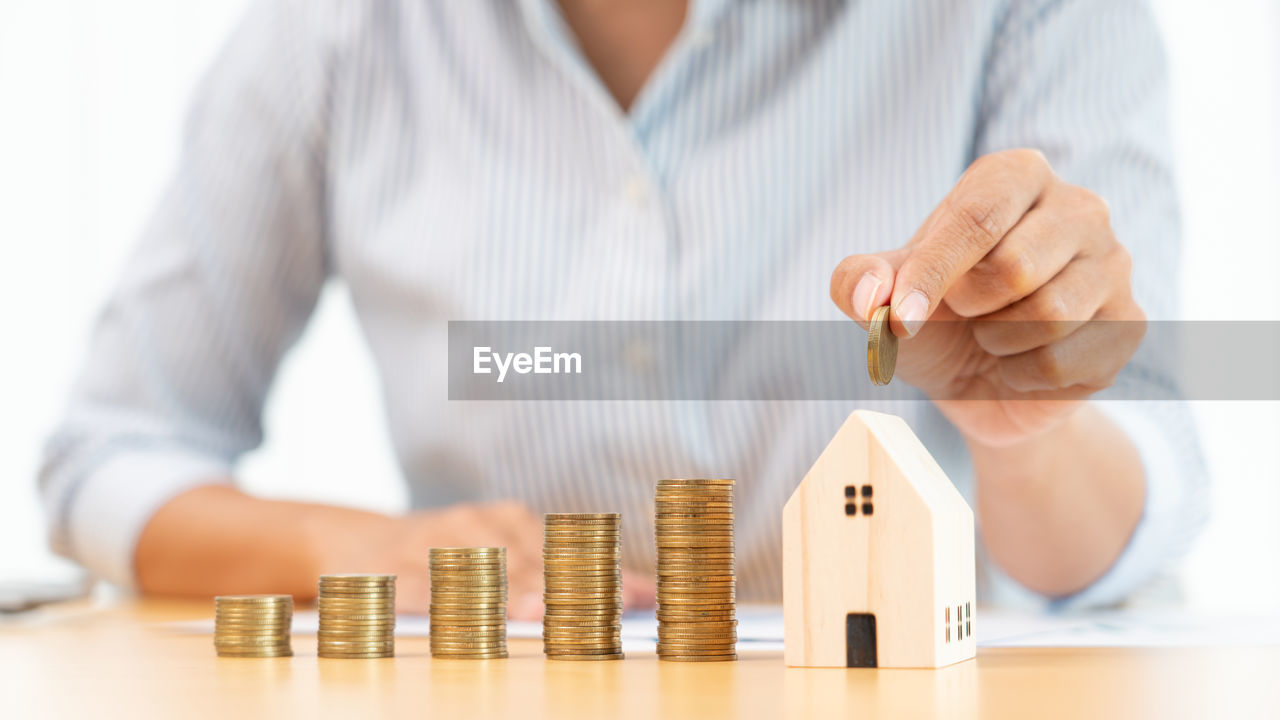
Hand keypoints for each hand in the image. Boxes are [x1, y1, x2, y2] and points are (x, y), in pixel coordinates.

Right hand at [310, 500, 655, 618]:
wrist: (357, 543)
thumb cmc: (448, 558)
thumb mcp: (503, 554)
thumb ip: (565, 572)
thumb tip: (648, 593)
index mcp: (506, 519)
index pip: (563, 548)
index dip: (601, 573)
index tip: (636, 596)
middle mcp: (473, 523)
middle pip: (527, 562)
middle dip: (563, 589)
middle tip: (595, 610)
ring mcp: (431, 542)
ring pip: (476, 572)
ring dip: (509, 592)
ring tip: (539, 613)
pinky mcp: (389, 567)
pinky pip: (419, 586)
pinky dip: (442, 600)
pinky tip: (464, 614)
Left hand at [830, 149, 1144, 446]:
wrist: (979, 385)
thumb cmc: (935, 319)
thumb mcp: (885, 298)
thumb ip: (859, 281)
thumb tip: (869, 293)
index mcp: (1016, 176)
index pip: (977, 215)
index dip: (933, 274)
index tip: (901, 318)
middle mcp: (1079, 207)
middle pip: (1016, 268)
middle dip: (970, 308)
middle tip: (965, 312)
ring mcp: (1114, 264)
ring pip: (1049, 318)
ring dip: (997, 343)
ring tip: (993, 334)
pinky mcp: (1129, 323)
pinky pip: (1065, 363)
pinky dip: (1021, 377)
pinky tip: (1020, 362)